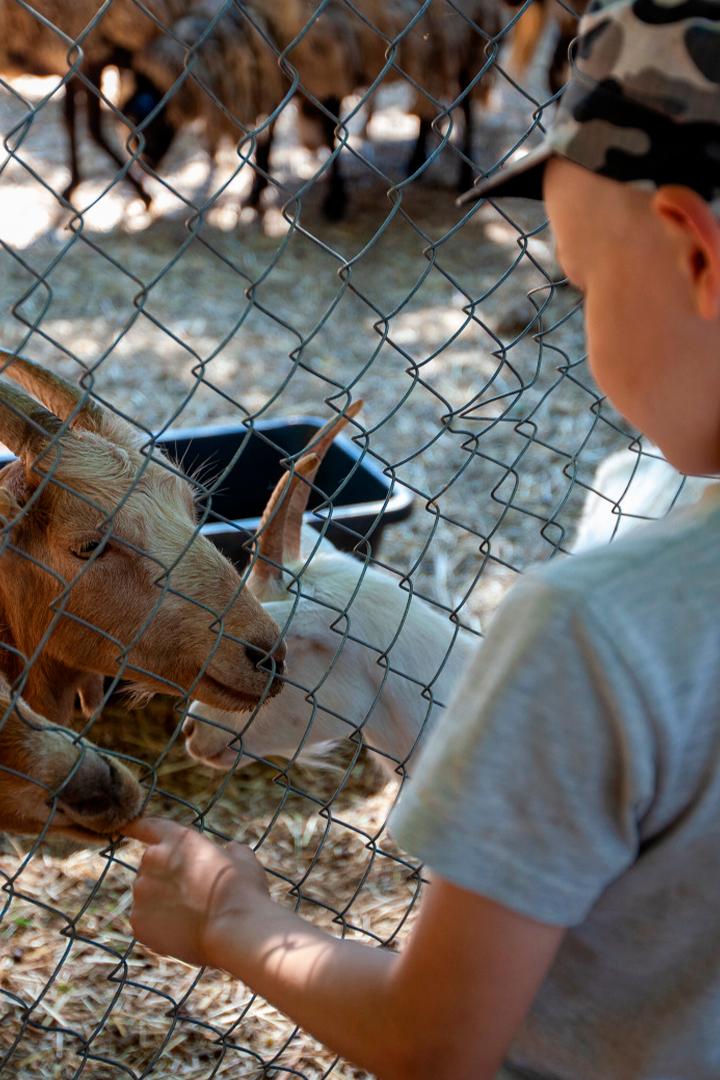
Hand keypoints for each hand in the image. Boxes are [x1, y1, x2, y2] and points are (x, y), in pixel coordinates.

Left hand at [126, 817, 270, 967]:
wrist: (235, 929)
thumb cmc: (242, 890)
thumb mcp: (243, 859)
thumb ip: (230, 851)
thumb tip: (230, 850)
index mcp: (177, 838)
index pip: (147, 826)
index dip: (137, 827)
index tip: (125, 827)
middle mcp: (152, 860)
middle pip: (151, 866)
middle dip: (165, 877)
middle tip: (193, 894)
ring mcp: (141, 892)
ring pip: (147, 895)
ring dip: (162, 902)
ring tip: (192, 917)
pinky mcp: (138, 922)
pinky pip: (145, 921)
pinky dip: (159, 926)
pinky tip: (183, 932)